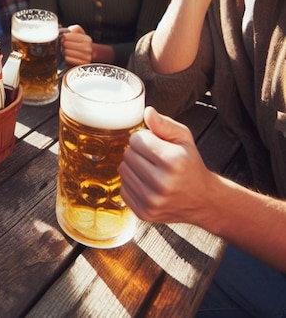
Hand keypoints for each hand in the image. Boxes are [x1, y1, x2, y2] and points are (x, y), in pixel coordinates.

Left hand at [61, 25, 92, 65]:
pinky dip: (66, 58)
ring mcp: (86, 57)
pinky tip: (67, 57)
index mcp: (87, 39)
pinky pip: (68, 60)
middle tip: (63, 45)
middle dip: (63, 44)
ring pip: (67, 52)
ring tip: (64, 51)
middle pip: (67, 44)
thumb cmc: (80, 44)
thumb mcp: (79, 34)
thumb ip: (76, 29)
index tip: (63, 38)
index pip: (69, 36)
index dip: (64, 37)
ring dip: (64, 51)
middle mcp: (88, 48)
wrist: (86, 57)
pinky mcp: (81, 65)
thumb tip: (71, 29)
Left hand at [119, 106, 213, 225]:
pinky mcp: (144, 213)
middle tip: (154, 159)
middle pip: (127, 154)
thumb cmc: (190, 165)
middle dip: (138, 152)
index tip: (156, 145)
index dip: (145, 138)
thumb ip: (164, 124)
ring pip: (123, 170)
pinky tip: (148, 185)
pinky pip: (123, 188)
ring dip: (133, 167)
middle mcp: (162, 183)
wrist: (203, 200)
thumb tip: (147, 112)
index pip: (136, 139)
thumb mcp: (184, 139)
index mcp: (173, 161)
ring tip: (151, 171)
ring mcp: (152, 201)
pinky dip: (132, 184)